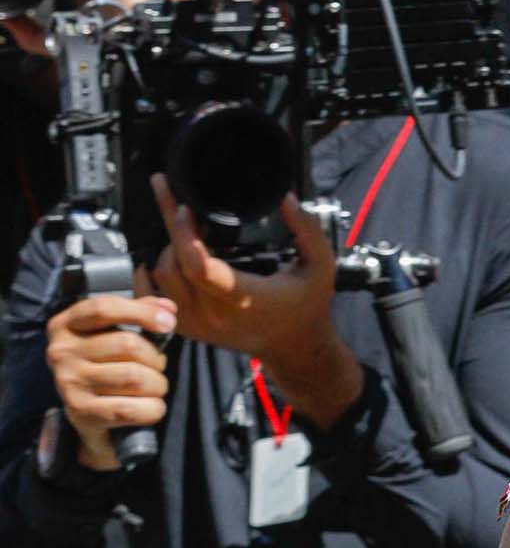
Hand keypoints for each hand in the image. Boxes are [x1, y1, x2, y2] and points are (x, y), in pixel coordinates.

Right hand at [44, 287, 176, 469]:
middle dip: (155, 358)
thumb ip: (137, 316)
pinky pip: (130, 409)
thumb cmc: (105, 372)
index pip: (104, 308)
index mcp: (66, 325)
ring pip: (134, 377)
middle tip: (158, 368)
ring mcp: (69, 382)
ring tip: (155, 388)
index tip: (168, 321)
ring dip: (157, 385)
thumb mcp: (112, 338)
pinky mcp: (82, 412)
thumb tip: (167, 308)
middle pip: (127, 344)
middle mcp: (62, 351)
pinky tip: (153, 408)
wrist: (89, 423)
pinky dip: (152, 409)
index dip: (140, 312)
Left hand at [144, 179, 363, 425]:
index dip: (184, 232)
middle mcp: (216, 314)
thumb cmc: (307, 306)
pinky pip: (152, 298)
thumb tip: (284, 198)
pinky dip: (150, 275)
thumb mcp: (321, 267)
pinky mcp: (190, 328)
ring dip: (165, 249)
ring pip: (161, 277)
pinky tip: (160, 257)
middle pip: (172, 265)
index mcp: (245, 298)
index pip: (198, 266)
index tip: (185, 207)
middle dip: (172, 230)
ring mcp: (199, 324)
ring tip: (180, 229)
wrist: (295, 348)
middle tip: (180, 204)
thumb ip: (308, 231)